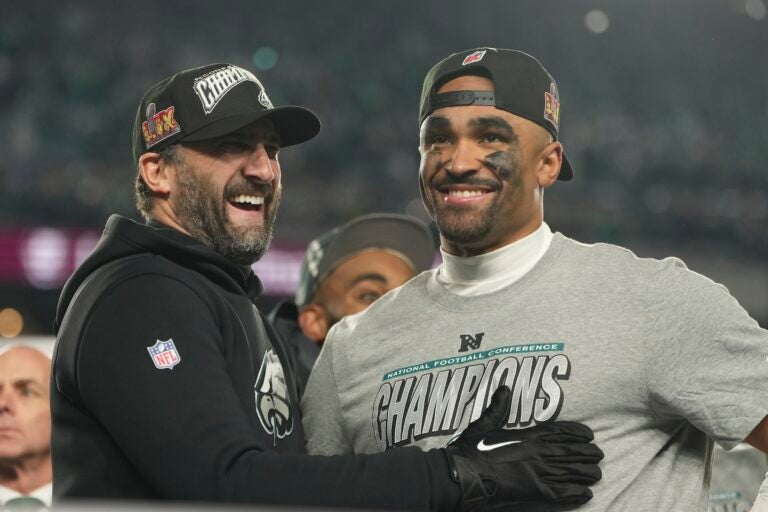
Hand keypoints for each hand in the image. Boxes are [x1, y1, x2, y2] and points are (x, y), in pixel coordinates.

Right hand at [444, 386, 602, 510]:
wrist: (464, 474)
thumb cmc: (472, 449)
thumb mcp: (484, 423)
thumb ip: (497, 407)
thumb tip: (504, 388)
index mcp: (527, 435)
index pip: (559, 431)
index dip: (576, 432)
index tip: (590, 434)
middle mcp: (536, 453)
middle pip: (569, 452)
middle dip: (587, 453)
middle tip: (600, 455)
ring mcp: (537, 472)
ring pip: (569, 472)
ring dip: (585, 473)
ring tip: (597, 474)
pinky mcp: (534, 491)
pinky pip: (560, 492)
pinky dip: (575, 494)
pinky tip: (586, 494)